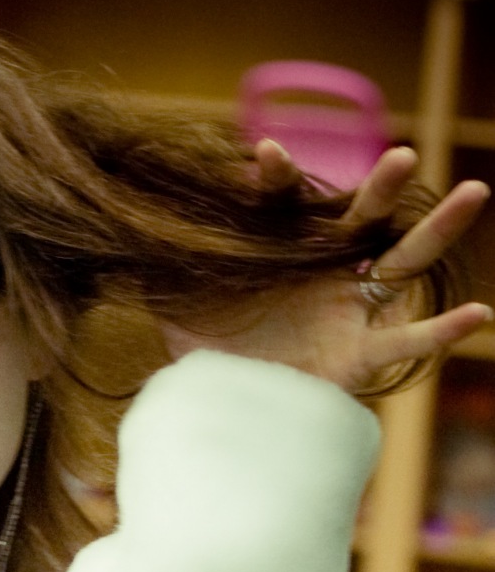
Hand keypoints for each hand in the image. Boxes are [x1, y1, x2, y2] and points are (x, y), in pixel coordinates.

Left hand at [162, 141, 491, 391]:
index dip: (277, 180)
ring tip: (475, 191)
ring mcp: (348, 312)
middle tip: (403, 154)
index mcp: (282, 251)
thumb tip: (113, 246)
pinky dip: (445, 329)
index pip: (284, 203)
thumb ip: (156, 276)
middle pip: (361, 220)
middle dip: (380, 189)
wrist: (223, 417)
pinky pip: (408, 342)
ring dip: (437, 229)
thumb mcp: (173, 313)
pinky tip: (481, 314)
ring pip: (402, 263)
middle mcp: (324, 274)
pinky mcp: (359, 358)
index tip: (264, 158)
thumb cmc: (205, 359)